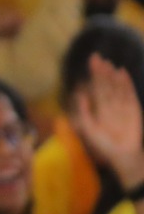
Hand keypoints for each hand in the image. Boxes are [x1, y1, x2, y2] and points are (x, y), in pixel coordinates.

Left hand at [74, 54, 143, 186]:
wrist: (122, 155)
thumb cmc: (104, 146)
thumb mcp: (89, 129)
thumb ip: (84, 113)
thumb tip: (79, 95)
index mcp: (100, 109)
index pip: (96, 89)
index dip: (94, 76)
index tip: (91, 63)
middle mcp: (111, 105)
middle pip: (106, 85)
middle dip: (101, 72)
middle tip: (96, 58)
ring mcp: (123, 106)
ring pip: (116, 87)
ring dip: (112, 76)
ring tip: (108, 64)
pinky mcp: (133, 108)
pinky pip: (128, 93)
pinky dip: (125, 84)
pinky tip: (121, 73)